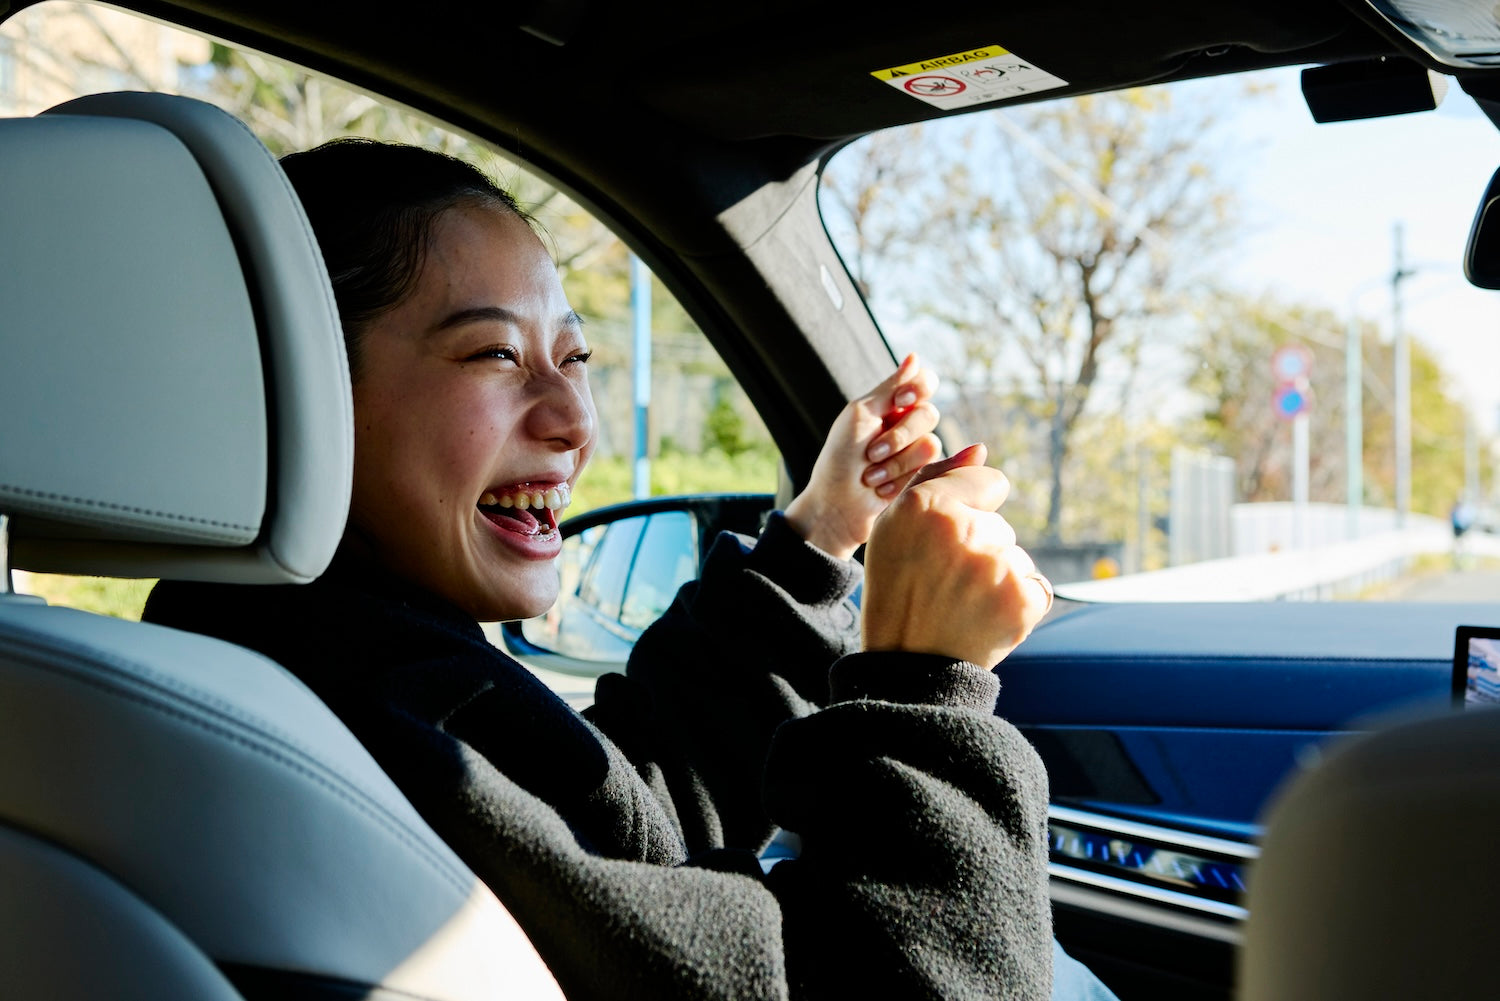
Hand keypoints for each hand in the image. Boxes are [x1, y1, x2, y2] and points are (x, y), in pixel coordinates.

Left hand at [783, 354, 941, 559]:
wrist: (836, 504)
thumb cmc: (840, 458)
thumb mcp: (860, 415)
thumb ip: (891, 387)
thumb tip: (915, 356)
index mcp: (891, 404)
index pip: (924, 383)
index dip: (918, 389)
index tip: (899, 401)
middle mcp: (907, 425)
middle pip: (928, 415)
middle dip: (897, 438)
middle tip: (870, 454)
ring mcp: (915, 452)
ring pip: (930, 445)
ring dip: (895, 463)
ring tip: (870, 476)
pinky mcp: (921, 477)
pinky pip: (931, 470)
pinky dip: (900, 478)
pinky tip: (882, 487)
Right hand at [860, 444, 1051, 667]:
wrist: (909, 666)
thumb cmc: (898, 589)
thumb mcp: (895, 528)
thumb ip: (935, 480)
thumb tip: (980, 448)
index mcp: (923, 504)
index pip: (988, 482)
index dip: (970, 511)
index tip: (949, 540)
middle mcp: (962, 528)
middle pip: (998, 525)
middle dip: (979, 549)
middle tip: (945, 585)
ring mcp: (996, 564)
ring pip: (1014, 556)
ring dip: (997, 578)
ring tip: (962, 605)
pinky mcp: (1024, 599)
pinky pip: (1035, 586)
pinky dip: (1017, 603)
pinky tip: (985, 619)